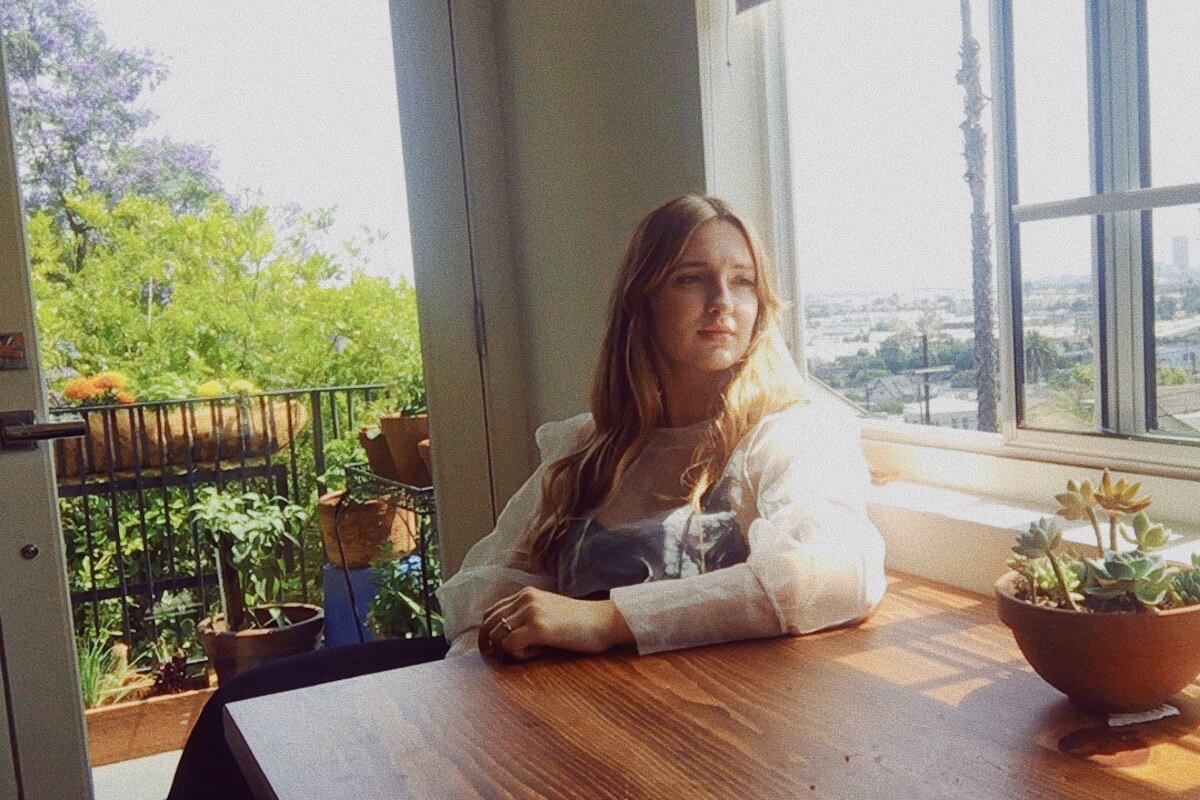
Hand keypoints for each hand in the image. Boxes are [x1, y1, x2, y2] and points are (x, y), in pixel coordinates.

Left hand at [478, 587, 633, 660]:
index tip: (493, 648)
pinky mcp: (538, 627)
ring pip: (497, 636)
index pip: (491, 612)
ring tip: (529, 653)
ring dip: (507, 650)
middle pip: (488, 624)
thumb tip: (503, 639)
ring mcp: (530, 612)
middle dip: (488, 644)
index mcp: (526, 594)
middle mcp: (525, 599)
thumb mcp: (549, 612)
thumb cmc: (580, 623)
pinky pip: (510, 645)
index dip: (488, 632)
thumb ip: (527, 618)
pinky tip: (536, 654)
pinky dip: (518, 655)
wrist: (604, 621)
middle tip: (496, 658)